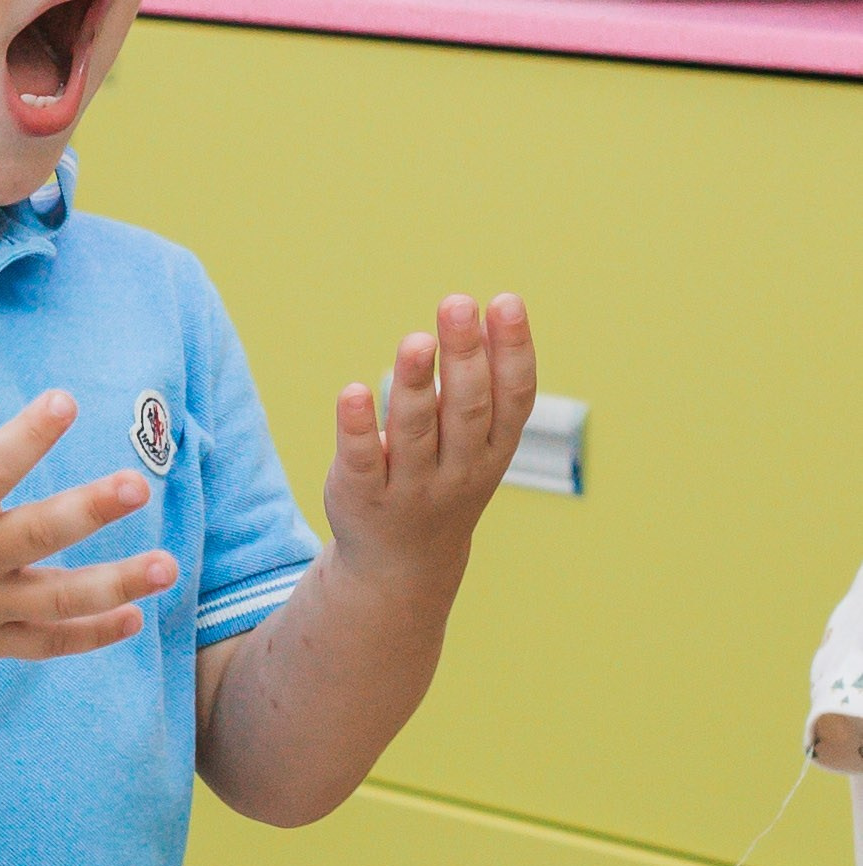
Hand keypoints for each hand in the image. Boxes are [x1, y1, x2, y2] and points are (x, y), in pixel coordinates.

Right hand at [0, 350, 176, 676]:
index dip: (27, 436)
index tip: (65, 400)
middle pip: (34, 536)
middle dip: (88, 512)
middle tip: (138, 485)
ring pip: (54, 601)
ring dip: (114, 585)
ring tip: (169, 565)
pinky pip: (43, 642)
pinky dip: (89, 636)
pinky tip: (136, 616)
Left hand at [324, 295, 537, 584]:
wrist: (402, 564)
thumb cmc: (445, 478)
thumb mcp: (477, 439)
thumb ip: (486, 381)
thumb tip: (499, 308)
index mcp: (493, 449)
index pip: (512, 398)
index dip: (513, 351)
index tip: (506, 301)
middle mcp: (458, 470)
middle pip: (466, 410)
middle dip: (464, 356)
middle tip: (457, 303)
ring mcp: (411, 486)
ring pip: (414, 432)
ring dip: (416, 385)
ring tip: (416, 340)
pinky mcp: (362, 496)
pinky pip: (361, 461)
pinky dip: (357, 429)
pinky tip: (353, 392)